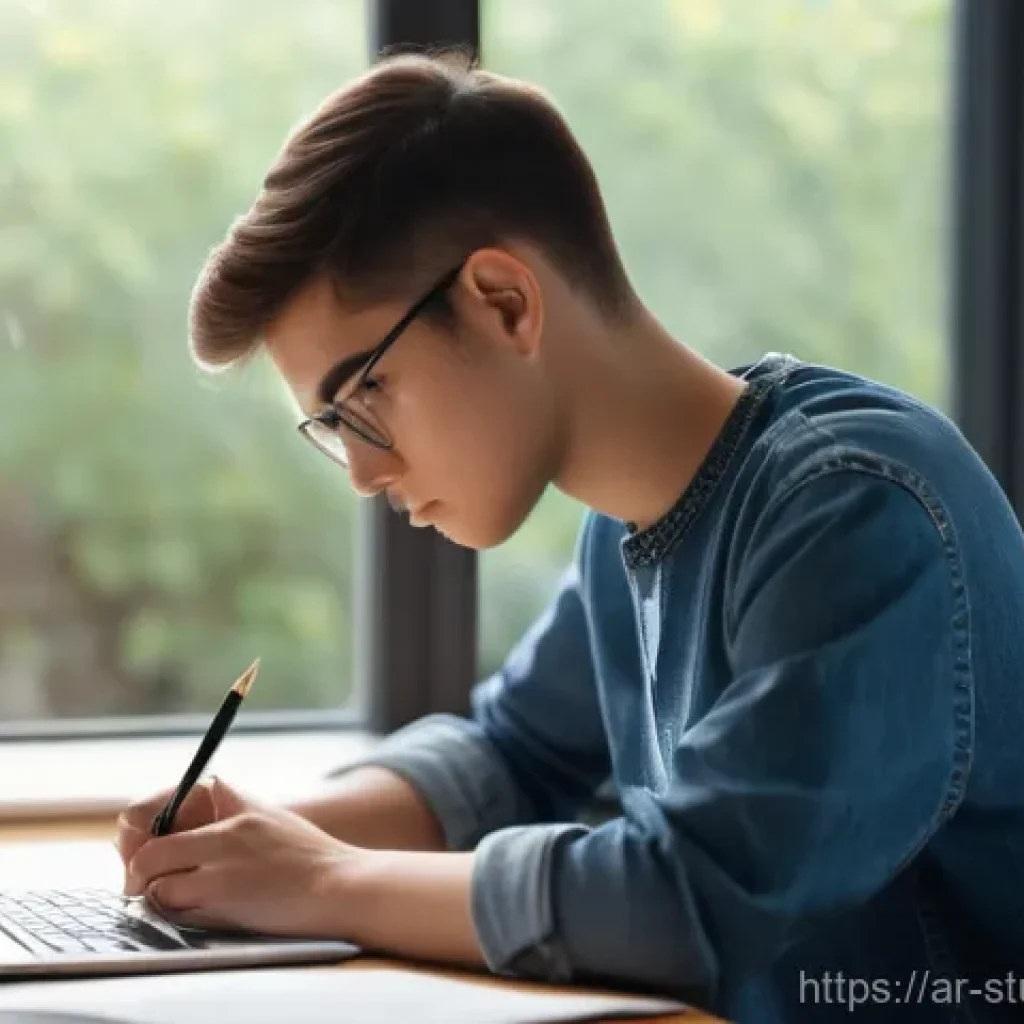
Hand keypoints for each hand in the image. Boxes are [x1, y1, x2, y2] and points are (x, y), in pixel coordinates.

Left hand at [124, 786, 355, 937]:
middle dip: (138, 868)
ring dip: (157, 892)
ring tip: (173, 897)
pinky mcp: (223, 894)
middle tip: (141, 882)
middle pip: (150, 845)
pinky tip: (192, 909)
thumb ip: (229, 815)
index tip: (143, 846)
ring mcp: (223, 861)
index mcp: (235, 802)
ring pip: (154, 878)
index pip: (165, 803)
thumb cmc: (308, 857)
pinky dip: (172, 910)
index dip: (144, 829)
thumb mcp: (268, 818)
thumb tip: (180, 822)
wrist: (341, 884)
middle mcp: (226, 827)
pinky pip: (173, 903)